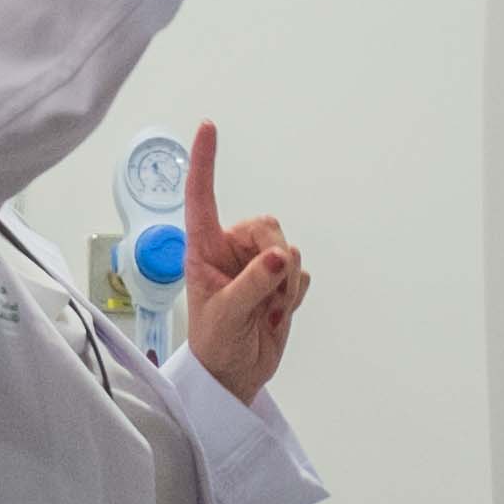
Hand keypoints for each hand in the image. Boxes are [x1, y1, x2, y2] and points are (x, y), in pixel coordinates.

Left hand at [178, 118, 307, 404]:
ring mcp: (258, 264)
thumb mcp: (226, 314)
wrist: (235, 375)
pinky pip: (301, 273)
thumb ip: (253, 283)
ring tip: (267, 310)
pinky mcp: (281, 280)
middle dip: (275, 256)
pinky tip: (276, 313)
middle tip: (268, 292)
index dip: (203, 162)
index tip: (207, 127)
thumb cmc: (215, 344)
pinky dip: (294, 295)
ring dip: (285, 283)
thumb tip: (281, 255)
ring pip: (289, 249)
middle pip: (267, 225)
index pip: (202, 197)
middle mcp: (231, 250)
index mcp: (204, 249)